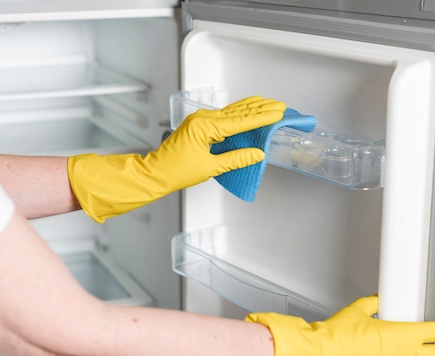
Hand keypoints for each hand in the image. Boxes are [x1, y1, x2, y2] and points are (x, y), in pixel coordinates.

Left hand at [68, 96, 285, 221]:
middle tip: (279, 106)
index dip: (261, 118)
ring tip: (269, 104)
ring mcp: (200, 120)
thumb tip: (256, 154)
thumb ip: (235, 158)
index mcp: (206, 127)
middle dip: (260, 109)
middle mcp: (203, 119)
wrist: (155, 172)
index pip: (240, 121)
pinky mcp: (199, 125)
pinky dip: (238, 114)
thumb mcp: (210, 168)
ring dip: (251, 108)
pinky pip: (224, 117)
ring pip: (231, 111)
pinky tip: (248, 110)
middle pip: (238, 112)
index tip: (277, 112)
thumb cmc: (176, 170)